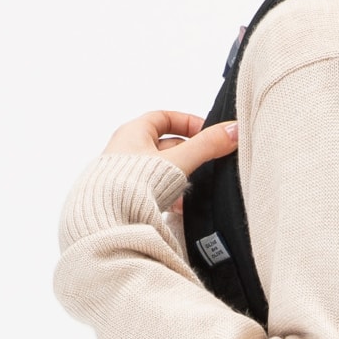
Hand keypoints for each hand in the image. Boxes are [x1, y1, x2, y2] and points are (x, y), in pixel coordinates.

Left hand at [102, 110, 238, 215]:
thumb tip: (233, 131)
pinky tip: (180, 208)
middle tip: (207, 161)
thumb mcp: (178, 160)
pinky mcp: (124, 196)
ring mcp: (123, 174)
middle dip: (188, 154)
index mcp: (132, 132)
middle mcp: (125, 150)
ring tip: (194, 189)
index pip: (164, 118)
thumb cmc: (130, 184)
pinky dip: (169, 197)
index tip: (207, 133)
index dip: (187, 123)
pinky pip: (152, 191)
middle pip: (164, 145)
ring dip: (179, 178)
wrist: (105, 220)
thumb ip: (207, 146)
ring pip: (160, 171)